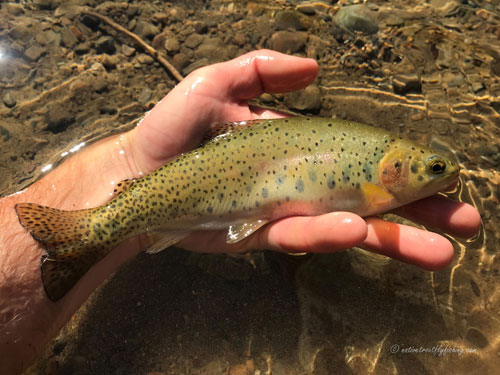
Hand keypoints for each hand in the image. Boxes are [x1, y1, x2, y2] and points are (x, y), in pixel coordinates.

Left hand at [122, 49, 480, 269]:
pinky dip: (328, 234)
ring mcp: (284, 210)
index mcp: (302, 145)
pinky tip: (358, 231)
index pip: (363, 157)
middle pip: (367, 199)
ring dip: (391, 239)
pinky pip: (301, 236)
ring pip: (346, 229)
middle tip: (463, 224)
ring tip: (438, 251)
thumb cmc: (174, 129)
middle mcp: (301, 180)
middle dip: (417, 214)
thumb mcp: (215, 82)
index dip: (402, 166)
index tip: (443, 174)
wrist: (138, 175)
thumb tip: (315, 68)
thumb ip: (261, 68)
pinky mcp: (261, 234)